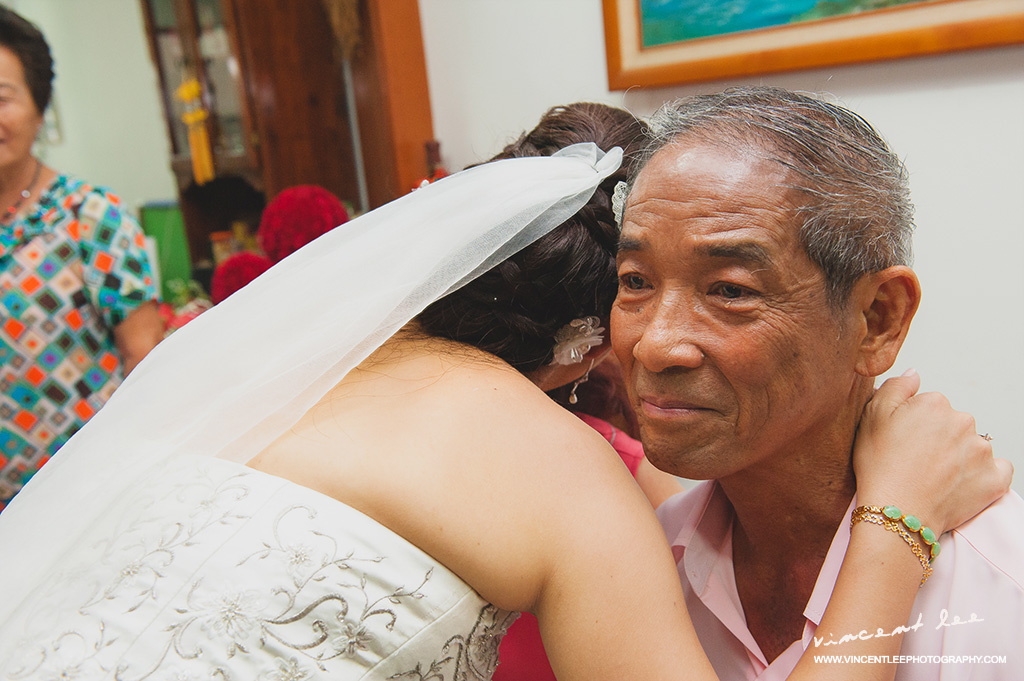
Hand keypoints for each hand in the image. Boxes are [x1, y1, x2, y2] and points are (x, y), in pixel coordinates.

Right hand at [852, 369, 1012, 534]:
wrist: (896, 512)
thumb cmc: (880, 467)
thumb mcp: (871, 416)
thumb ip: (895, 387)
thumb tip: (914, 374)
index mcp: (935, 404)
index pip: (930, 406)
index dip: (914, 423)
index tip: (903, 440)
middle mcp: (964, 422)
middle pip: (953, 424)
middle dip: (939, 438)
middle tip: (917, 460)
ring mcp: (982, 451)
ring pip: (973, 445)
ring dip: (960, 456)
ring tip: (935, 475)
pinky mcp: (994, 479)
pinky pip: (998, 469)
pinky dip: (984, 474)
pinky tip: (961, 482)